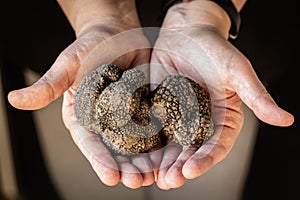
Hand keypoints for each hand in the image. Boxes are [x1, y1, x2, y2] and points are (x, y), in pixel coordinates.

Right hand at [7, 0, 156, 188]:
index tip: (110, 176)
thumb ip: (49, 85)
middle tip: (136, 181)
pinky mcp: (146, 108)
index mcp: (83, 115)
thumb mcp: (69, 64)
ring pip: (136, 143)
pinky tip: (168, 154)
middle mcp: (105, 120)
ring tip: (154, 175)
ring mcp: (128, 116)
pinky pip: (154, 127)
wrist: (117, 33)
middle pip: (115, 149)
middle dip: (125, 167)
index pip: (89, 142)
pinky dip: (160, 141)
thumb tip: (16, 99)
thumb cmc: (90, 46)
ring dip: (145, 161)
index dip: (99, 159)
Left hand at [150, 1, 293, 189]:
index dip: (205, 159)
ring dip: (161, 163)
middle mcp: (200, 124)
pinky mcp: (159, 111)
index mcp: (223, 120)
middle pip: (191, 152)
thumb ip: (257, 96)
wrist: (185, 34)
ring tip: (151, 176)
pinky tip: (137, 155)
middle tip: (168, 180)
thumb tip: (286, 119)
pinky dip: (145, 144)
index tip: (192, 170)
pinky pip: (151, 129)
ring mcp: (177, 119)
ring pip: (170, 146)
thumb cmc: (214, 50)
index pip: (216, 146)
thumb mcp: (237, 71)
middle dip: (179, 167)